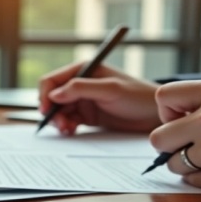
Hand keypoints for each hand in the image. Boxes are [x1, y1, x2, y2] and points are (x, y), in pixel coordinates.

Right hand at [38, 63, 160, 134]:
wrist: (155, 115)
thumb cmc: (137, 96)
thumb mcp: (110, 90)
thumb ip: (81, 89)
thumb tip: (54, 94)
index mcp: (84, 70)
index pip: (53, 80)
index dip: (45, 94)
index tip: (46, 110)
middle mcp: (80, 84)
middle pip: (53, 97)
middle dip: (52, 111)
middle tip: (59, 125)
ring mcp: (83, 100)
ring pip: (59, 111)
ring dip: (59, 120)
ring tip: (67, 130)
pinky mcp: (88, 115)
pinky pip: (69, 120)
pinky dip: (66, 126)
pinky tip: (71, 131)